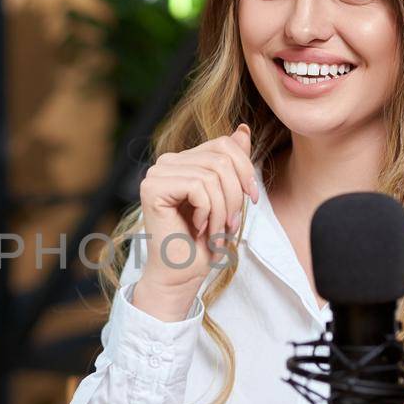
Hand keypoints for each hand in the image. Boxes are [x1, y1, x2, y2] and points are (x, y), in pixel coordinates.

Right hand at [132, 124, 258, 318]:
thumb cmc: (202, 242)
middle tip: (231, 224)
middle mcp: (166, 163)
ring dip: (223, 210)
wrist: (181, 274)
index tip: (251, 200)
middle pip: (221, 159)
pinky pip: (199, 187)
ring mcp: (157, 174)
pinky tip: (199, 228)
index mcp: (183, 161)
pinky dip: (209, 212)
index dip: (245, 170)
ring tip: (216, 231)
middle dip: (235, 195)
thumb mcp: (227, 197)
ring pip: (212, 175)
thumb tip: (242, 129)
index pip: (224, 144)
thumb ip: (232, 163)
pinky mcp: (153, 188)